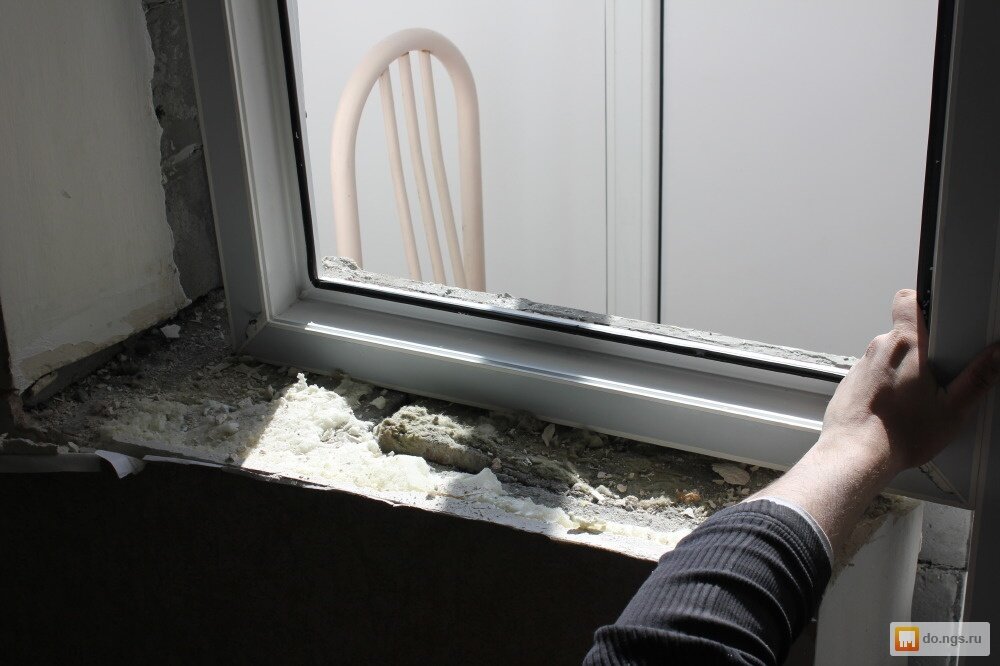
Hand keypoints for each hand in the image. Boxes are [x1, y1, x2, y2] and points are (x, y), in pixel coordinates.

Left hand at [820, 289, 999, 473]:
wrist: (855, 456)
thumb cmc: (900, 435)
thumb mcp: (953, 408)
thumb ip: (978, 378)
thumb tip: (997, 355)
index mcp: (905, 345)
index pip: (907, 299)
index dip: (922, 301)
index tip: (936, 315)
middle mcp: (878, 350)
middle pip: (902, 333)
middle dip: (921, 348)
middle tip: (938, 375)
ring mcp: (860, 366)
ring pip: (886, 357)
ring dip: (901, 370)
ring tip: (916, 399)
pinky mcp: (850, 384)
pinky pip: (872, 376)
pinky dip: (884, 386)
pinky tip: (895, 409)